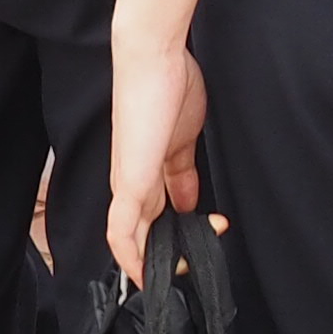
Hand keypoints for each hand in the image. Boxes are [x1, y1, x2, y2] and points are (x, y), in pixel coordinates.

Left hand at [103, 24, 208, 281]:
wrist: (152, 58)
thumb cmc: (171, 85)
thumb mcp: (187, 137)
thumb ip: (184, 173)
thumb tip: (190, 203)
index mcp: (148, 170)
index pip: (158, 215)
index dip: (180, 232)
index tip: (210, 232)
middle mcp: (133, 182)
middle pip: (146, 232)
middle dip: (172, 250)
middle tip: (204, 250)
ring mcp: (128, 184)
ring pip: (132, 239)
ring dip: (154, 260)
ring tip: (181, 270)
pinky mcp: (128, 183)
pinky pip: (121, 232)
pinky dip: (130, 257)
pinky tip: (143, 275)